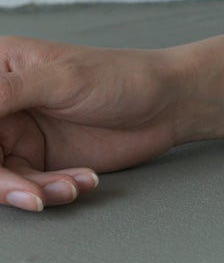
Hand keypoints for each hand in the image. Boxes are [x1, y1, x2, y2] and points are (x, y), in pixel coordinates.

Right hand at [1, 35, 182, 210]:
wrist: (168, 104)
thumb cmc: (121, 76)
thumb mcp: (62, 79)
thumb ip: (8, 91)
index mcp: (1, 69)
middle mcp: (3, 103)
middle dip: (2, 180)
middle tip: (29, 193)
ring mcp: (18, 134)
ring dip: (31, 190)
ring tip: (70, 185)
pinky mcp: (38, 161)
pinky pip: (26, 188)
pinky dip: (51, 192)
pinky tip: (83, 180)